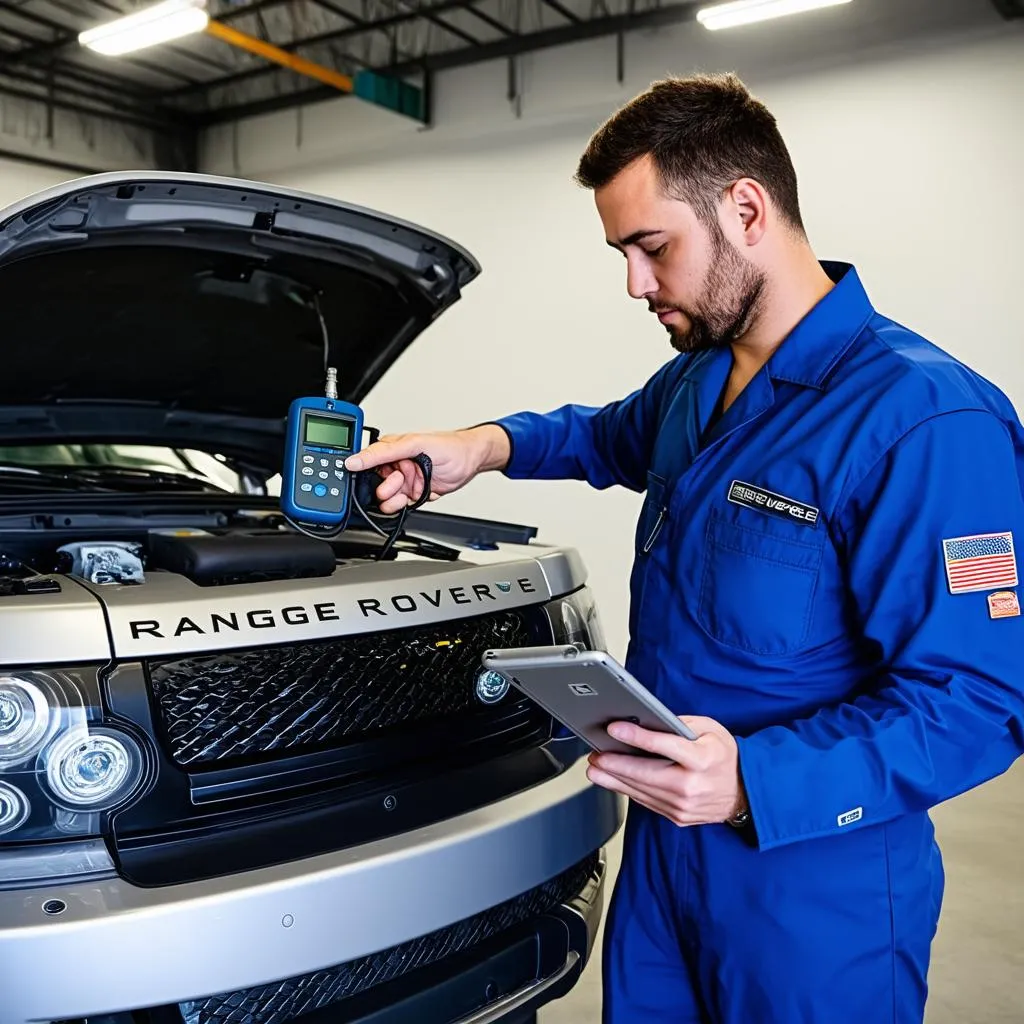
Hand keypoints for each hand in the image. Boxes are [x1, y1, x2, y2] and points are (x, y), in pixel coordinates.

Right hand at [344, 424, 509, 513]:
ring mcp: (405, 480)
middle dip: (384, 487)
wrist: (472, 462)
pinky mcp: (413, 493)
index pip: (366, 461)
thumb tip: (356, 459)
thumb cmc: (449, 447)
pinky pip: (398, 505)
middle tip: (398, 482)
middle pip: (374, 483)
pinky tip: (411, 498)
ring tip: (406, 491)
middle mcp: (396, 464)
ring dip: (392, 498)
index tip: (365, 478)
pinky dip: (401, 505)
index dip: (363, 471)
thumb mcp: (413, 444)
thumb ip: (383, 452)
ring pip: (385, 497)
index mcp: (391, 448)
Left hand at [586, 716, 746, 826]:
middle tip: (595, 756)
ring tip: (596, 769)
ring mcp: (683, 805)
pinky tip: (615, 781)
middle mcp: (691, 785)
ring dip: (614, 780)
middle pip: (645, 774)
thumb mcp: (710, 729)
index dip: (636, 737)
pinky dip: (628, 790)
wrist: (745, 792)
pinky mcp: (677, 816)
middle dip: (615, 764)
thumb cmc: (725, 757)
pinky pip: (647, 802)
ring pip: (641, 791)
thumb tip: (650, 721)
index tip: (614, 729)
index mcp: (702, 759)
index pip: (663, 746)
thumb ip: (681, 724)